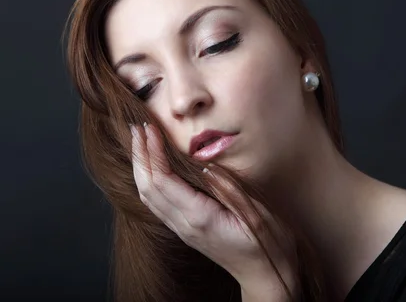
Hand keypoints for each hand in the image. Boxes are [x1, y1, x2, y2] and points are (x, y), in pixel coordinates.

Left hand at [130, 122, 296, 296]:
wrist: (266, 278)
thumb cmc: (269, 246)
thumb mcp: (258, 216)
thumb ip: (231, 191)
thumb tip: (206, 167)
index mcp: (200, 217)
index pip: (163, 181)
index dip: (152, 153)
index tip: (150, 128)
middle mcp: (184, 224)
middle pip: (147, 188)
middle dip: (139, 156)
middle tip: (136, 128)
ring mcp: (182, 229)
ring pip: (147, 197)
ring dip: (140, 167)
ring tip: (138, 142)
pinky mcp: (185, 230)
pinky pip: (156, 204)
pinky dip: (148, 180)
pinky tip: (150, 167)